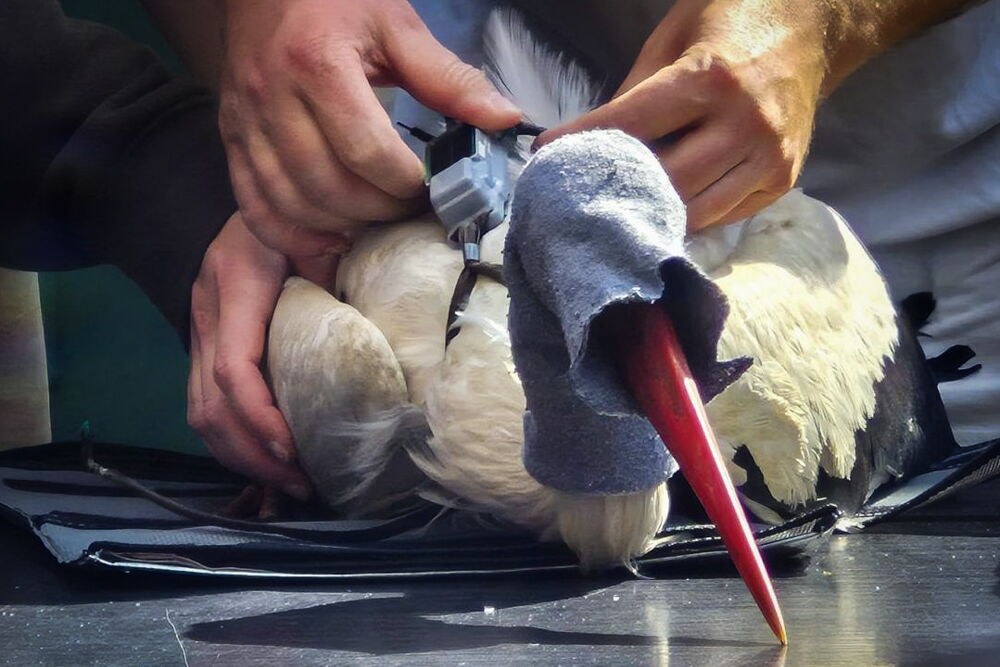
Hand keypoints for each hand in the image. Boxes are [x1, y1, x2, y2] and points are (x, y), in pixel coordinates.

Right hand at [188, 212, 318, 498]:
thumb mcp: (320, 236)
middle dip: (254, 454)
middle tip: (300, 484)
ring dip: (241, 456)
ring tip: (287, 481)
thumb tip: (382, 329)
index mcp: (237, 285)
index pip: (236, 369)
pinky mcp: (202, 346)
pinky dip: (232, 440)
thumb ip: (338, 277)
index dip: (261, 416)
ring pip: (200, 413)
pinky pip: (203, 405)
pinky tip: (265, 458)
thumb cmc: (296, 216)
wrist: (250, 202)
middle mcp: (208, 314)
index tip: (294, 448)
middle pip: (211, 406)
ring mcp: (198, 332)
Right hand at [218, 0, 520, 255]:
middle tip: (408, 209)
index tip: (430, 188)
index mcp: (317, 65)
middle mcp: (273, 99)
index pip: (366, 152)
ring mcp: (246, 123)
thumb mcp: (397, 27)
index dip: (404, 184)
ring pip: (290, 205)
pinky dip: (290, 234)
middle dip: (377, 211)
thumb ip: (449, 79)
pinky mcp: (231, 139)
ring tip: (374, 220)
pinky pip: (253, 206)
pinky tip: (327, 238)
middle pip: (327, 187)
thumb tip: (506, 119)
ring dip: (338, 227)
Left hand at [539, 0, 829, 231]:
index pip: (631, 125)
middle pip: (663, 182)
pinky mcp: (783, 179)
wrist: (812, 28)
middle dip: (616, 190)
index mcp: (712, 79)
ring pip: (694, 212)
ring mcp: (769, 157)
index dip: (582, 143)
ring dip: (652, 212)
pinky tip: (665, 204)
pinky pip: (723, 215)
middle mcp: (744, 123)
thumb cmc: (734, 21)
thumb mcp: (674, 37)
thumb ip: (635, 91)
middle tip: (579, 193)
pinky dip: (689, 214)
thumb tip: (593, 141)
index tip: (544, 156)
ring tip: (618, 206)